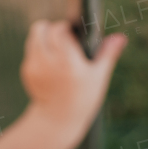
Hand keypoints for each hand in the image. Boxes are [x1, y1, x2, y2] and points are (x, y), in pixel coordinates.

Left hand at [20, 20, 126, 141]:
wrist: (58, 120)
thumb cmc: (83, 98)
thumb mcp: (98, 77)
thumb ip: (108, 54)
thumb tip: (121, 37)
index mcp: (67, 62)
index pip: (59, 30)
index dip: (67, 29)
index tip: (74, 37)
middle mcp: (47, 62)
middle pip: (42, 28)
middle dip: (53, 30)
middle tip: (64, 41)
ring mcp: (34, 67)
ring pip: (34, 36)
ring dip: (44, 37)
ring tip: (57, 51)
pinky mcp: (26, 72)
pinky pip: (30, 50)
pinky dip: (39, 51)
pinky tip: (50, 66)